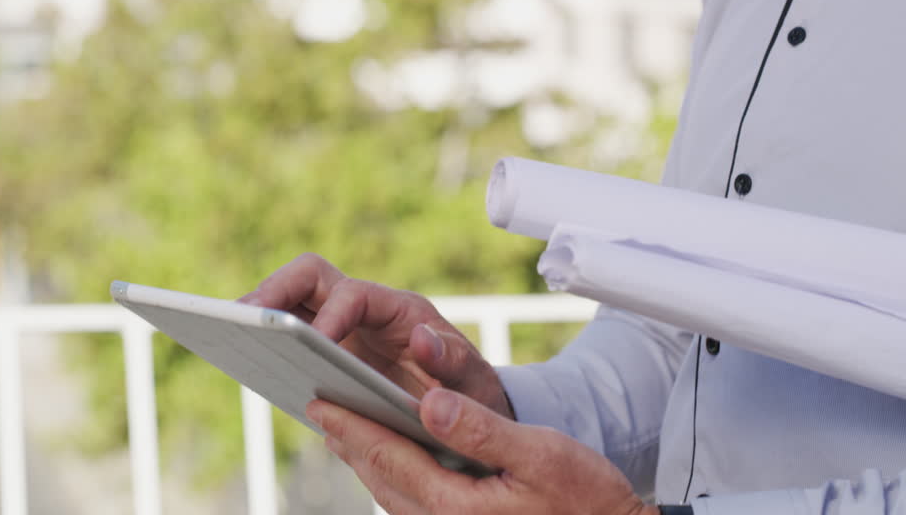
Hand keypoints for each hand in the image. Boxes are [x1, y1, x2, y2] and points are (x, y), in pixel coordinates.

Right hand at [238, 253, 513, 417]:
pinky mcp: (325, 348)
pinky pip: (287, 331)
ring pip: (291, 299)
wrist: (465, 410)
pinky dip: (263, 338)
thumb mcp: (473, 382)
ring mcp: (342, 326)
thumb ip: (454, 361)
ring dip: (259, 310)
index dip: (330, 316)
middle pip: (310, 276)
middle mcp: (367, 309)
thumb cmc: (470, 393)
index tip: (313, 345)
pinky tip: (241, 358)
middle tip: (243, 317)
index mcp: (402, 312)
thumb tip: (424, 339)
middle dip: (276, 290)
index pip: (355, 295)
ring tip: (226, 332)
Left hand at [308, 388, 656, 514]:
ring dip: (368, 461)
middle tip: (319, 407)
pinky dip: (394, 477)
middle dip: (350, 441)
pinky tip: (395, 462)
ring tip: (347, 431)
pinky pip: (414, 505)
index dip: (352, 424)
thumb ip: (480, 430)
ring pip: (392, 495)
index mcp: (455, 505)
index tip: (320, 400)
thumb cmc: (586, 498)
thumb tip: (429, 402)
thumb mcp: (541, 452)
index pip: (388, 456)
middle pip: (381, 478)